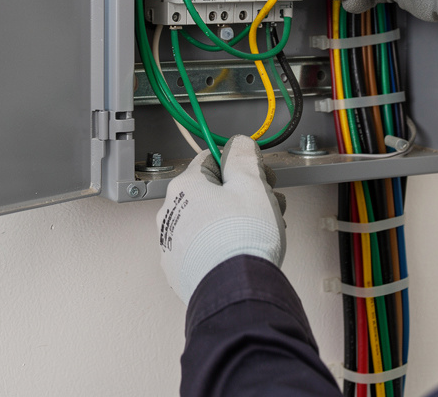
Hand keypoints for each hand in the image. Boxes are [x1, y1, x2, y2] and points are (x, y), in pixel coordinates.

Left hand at [156, 135, 286, 304]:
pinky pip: (204, 249)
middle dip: (242, 196)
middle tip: (266, 206)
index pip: (210, 159)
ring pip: (209, 222)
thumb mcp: (251, 184)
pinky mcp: (180, 270)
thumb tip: (239, 144)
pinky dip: (222, 247)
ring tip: (262, 233)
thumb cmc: (240, 239)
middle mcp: (171, 213)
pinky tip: (242, 253)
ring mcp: (173, 244)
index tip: (256, 175)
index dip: (239, 165)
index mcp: (185, 186)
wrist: (234, 292)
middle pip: (211, 193)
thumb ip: (244, 157)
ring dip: (235, 222)